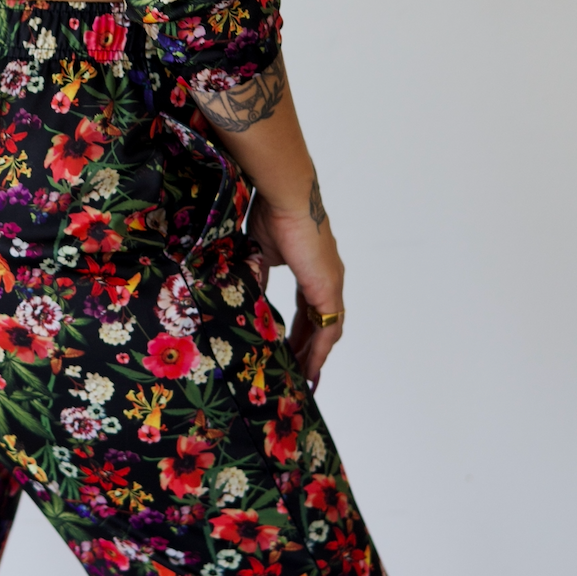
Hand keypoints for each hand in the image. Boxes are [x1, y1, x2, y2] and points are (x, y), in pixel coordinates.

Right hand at [245, 183, 345, 388]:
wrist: (285, 198)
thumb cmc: (273, 214)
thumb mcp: (261, 252)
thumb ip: (258, 275)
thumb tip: (245, 294)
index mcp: (312, 270)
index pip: (310, 309)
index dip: (301, 330)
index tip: (291, 348)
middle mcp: (327, 279)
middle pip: (321, 324)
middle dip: (309, 349)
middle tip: (298, 372)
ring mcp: (330, 284)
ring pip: (327, 330)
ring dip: (315, 354)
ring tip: (303, 377)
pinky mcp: (328, 288)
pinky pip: (327, 329)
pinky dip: (319, 350)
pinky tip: (310, 366)